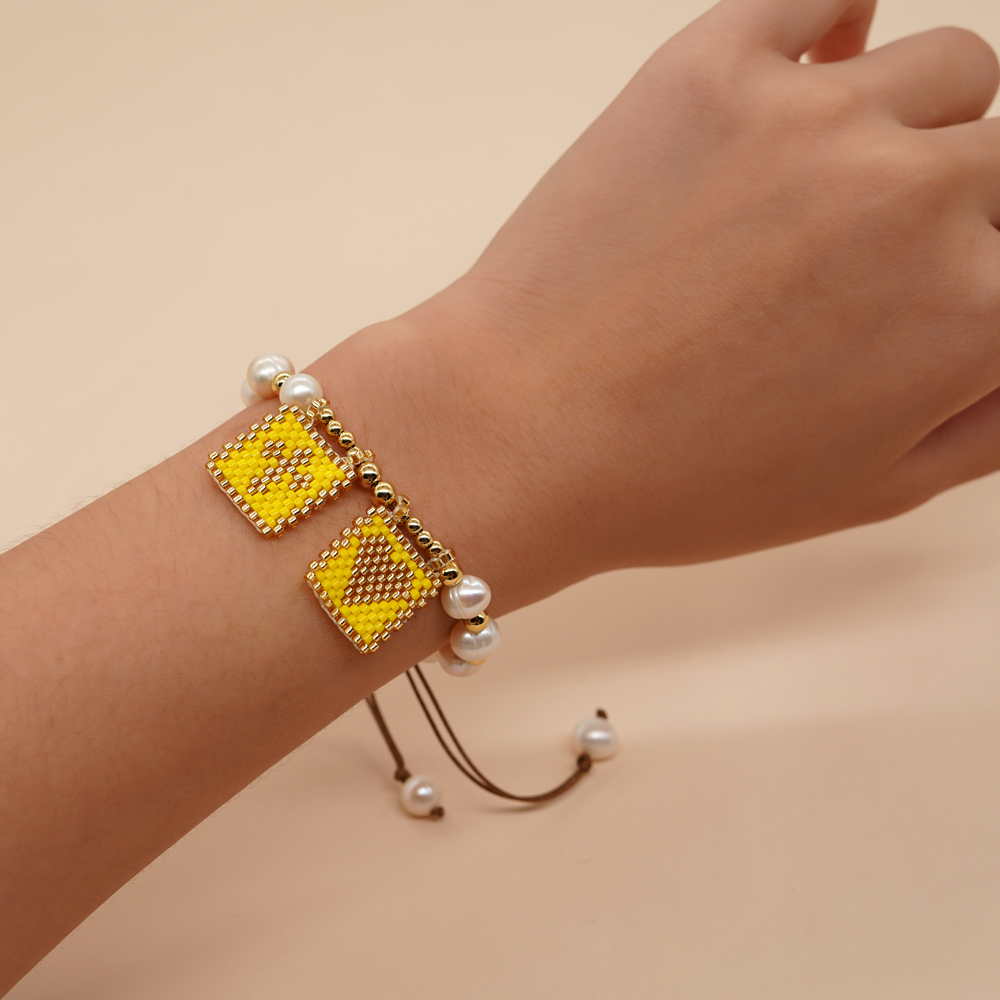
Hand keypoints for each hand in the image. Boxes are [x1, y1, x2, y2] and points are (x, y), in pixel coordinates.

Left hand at [345, 0, 999, 607]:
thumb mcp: (867, 490)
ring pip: (945, 72)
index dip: (979, 278)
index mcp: (975, 313)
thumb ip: (993, 417)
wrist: (522, 434)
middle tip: (875, 258)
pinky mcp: (713, 69)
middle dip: (962, 211)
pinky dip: (837, 23)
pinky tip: (820, 66)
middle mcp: (920, 197)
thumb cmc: (680, 484)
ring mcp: (816, 118)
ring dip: (918, 122)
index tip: (939, 288)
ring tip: (843, 177)